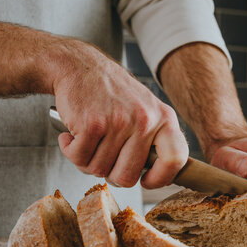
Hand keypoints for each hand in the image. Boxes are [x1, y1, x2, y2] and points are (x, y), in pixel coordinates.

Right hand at [53, 41, 187, 188]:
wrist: (81, 66)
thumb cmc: (114, 96)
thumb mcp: (147, 111)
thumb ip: (155, 141)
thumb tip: (160, 178)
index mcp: (165, 118)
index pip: (176, 159)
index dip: (161, 179)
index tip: (146, 181)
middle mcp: (145, 120)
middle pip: (127, 177)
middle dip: (111, 175)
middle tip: (105, 158)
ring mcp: (119, 122)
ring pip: (99, 169)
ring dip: (87, 161)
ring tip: (89, 140)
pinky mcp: (92, 124)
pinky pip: (79, 158)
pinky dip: (70, 151)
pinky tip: (73, 135)